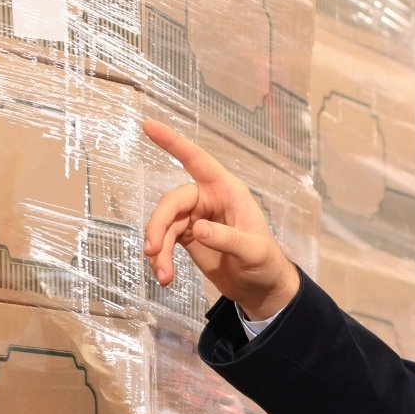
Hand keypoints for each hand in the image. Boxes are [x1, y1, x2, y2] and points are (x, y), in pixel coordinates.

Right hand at [141, 120, 299, 320]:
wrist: (260, 288)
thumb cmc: (265, 263)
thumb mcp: (254, 251)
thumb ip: (228, 239)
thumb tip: (197, 228)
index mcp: (227, 190)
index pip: (198, 160)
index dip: (174, 143)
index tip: (149, 125)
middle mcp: (208, 199)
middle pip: (172, 201)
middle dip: (158, 224)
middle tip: (152, 249)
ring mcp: (195, 217)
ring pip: (164, 224)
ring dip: (159, 248)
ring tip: (162, 275)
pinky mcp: (187, 236)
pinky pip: (165, 240)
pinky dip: (162, 258)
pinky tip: (165, 276)